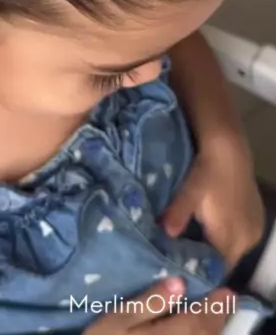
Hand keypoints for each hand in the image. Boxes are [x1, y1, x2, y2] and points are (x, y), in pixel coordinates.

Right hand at [86, 280, 234, 333]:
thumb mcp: (118, 319)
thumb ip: (149, 302)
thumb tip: (179, 282)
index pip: (198, 320)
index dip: (214, 306)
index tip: (226, 290)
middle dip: (216, 318)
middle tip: (226, 299)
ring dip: (211, 330)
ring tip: (215, 314)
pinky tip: (197, 332)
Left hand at [162, 136, 264, 267]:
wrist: (229, 147)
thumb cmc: (206, 172)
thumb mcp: (188, 192)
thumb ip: (176, 215)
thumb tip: (163, 233)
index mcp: (230, 238)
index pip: (215, 270)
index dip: (198, 271)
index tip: (179, 268)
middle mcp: (247, 240)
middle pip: (224, 262)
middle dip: (205, 260)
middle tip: (181, 255)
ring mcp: (255, 230)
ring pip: (232, 250)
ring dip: (216, 248)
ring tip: (192, 241)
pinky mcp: (257, 219)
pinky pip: (240, 238)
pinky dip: (226, 236)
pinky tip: (210, 226)